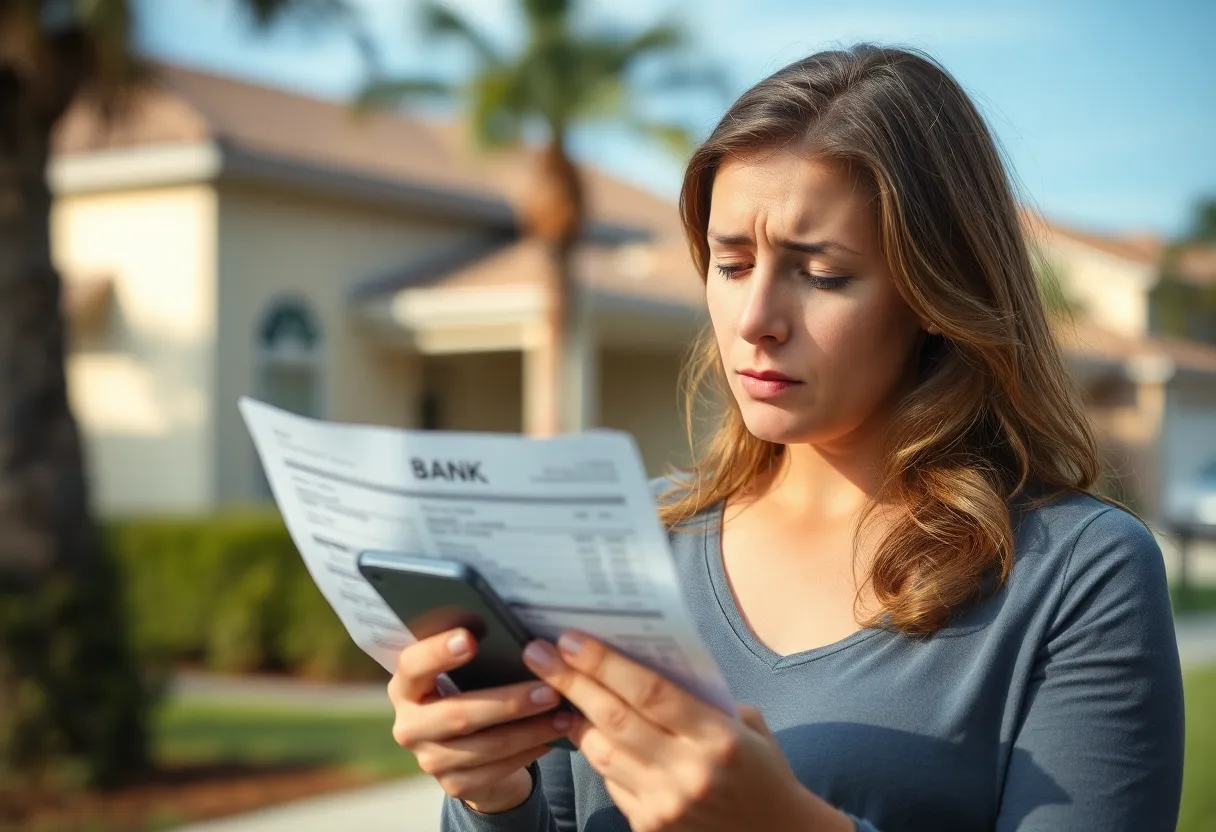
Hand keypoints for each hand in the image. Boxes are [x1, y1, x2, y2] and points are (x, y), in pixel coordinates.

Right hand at [387, 628, 573, 812]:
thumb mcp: (466, 672)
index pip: (412, 666)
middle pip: (457, 714)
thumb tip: (522, 639)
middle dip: (509, 703)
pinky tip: (551, 738)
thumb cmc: (472, 691)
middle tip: (550, 690)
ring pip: (485, 746)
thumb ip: (478, 656)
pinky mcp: (453, 784)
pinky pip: (496, 770)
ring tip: (563, 716)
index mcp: (406, 687)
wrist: (472, 747)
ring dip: (530, 731)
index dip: (438, 652)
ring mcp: (429, 760)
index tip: (470, 638)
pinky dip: (528, 752)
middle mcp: (409, 726)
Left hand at [522, 631, 852, 831]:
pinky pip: (610, 780)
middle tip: (538, 653)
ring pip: (601, 752)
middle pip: (614, 719)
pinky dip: (596, 752)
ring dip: (574, 716)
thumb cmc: (761, 769)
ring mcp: (665, 805)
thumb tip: (639, 664)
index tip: (572, 640)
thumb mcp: (745, 725)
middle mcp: (688, 774)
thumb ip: (698, 699)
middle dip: (571, 681)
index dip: (605, 664)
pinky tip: (584, 729)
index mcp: (718, 739)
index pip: (650, 692)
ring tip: (554, 687)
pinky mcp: (649, 827)